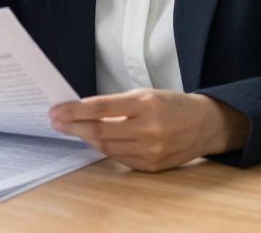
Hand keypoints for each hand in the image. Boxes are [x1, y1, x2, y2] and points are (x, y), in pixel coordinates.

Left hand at [48, 89, 249, 172]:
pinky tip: (95, 140)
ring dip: (85, 138)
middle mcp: (148, 129)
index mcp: (145, 104)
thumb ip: (116, 105)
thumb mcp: (145, 95)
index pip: (99, 109)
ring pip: (106, 147)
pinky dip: (104, 149)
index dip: (73, 110)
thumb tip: (82, 111)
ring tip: (72, 129)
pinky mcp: (152, 166)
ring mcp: (150, 151)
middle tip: (56, 121)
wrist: (204, 124)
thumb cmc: (172, 105)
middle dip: (72, 126)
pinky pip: (119, 159)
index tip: (56, 110)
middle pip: (98, 131)